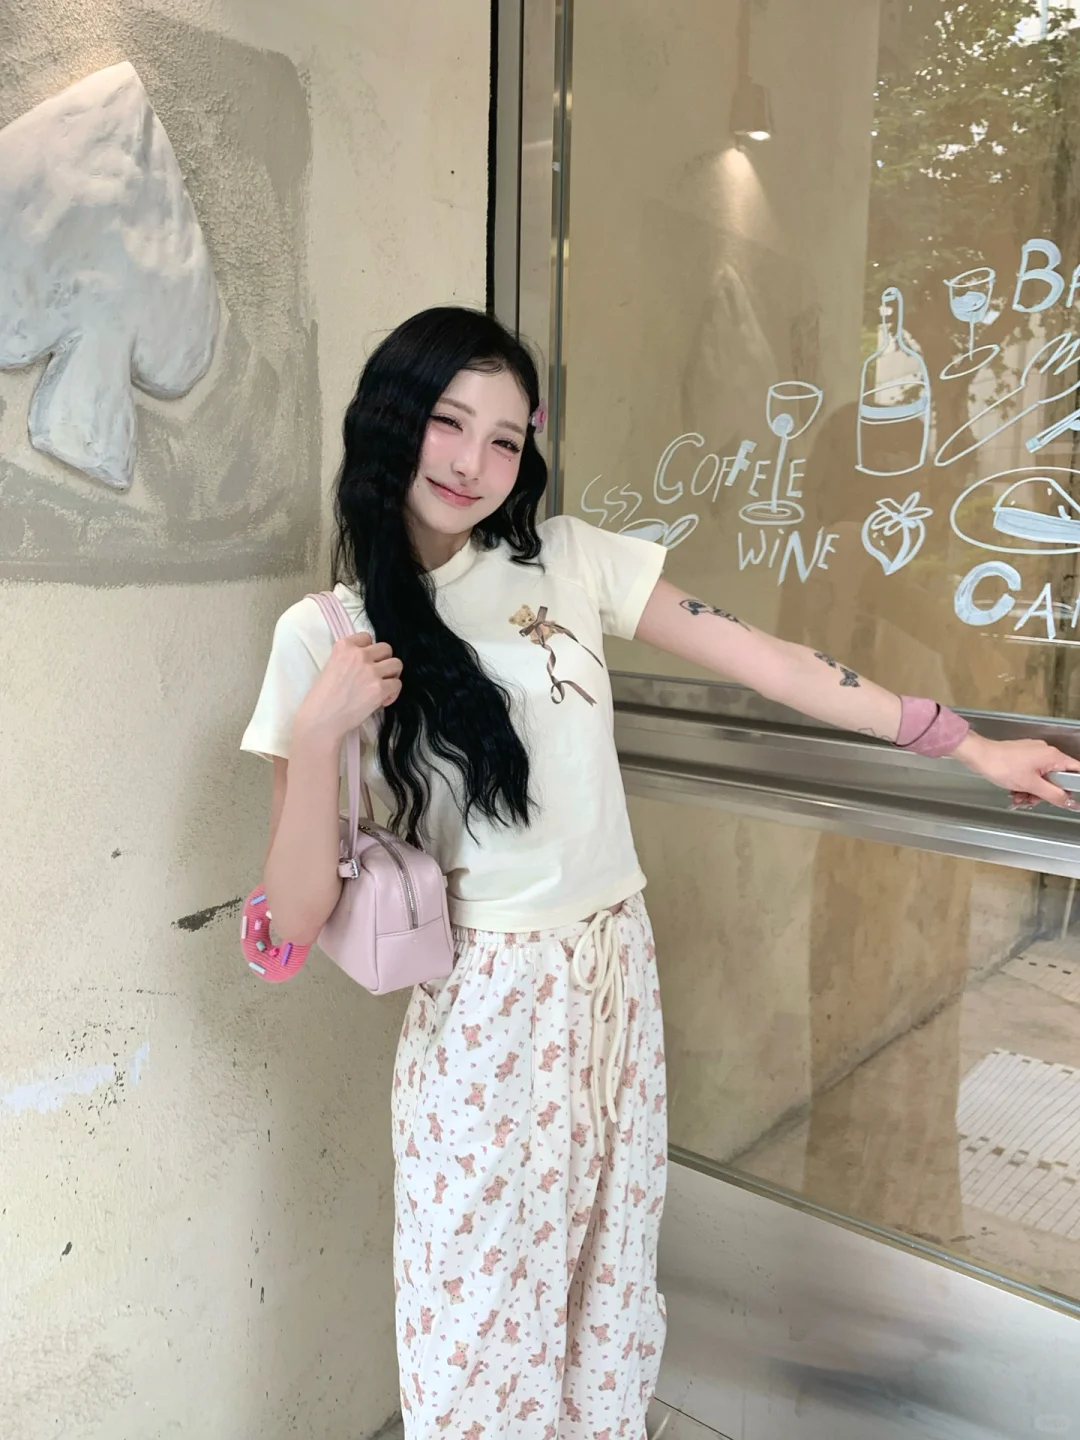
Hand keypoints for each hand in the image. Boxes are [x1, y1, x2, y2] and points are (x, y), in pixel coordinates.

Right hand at [294, 632, 401, 746]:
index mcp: (343, 646)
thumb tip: (369, 662)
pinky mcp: (379, 688)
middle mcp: (359, 655)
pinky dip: (392, 693)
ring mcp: (371, 671)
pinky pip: (397, 684)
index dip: (369, 651)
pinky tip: (382, 700)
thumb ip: (349, 659)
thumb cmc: (322, 698)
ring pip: (397, 664)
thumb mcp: (331, 667)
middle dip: (384, 661)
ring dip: (391, 676)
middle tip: (377, 675)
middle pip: (386, 648)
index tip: (365, 663)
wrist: (321, 719)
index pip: (367, 637)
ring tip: (381, 687)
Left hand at [952, 732, 1079, 809]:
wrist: (979, 756)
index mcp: (1053, 756)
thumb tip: (1071, 802)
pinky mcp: (1023, 758)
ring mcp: (1034, 754)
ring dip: (1032, 791)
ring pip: (1042, 779)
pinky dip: (1024, 785)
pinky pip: (1031, 775)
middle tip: (1032, 800)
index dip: (1074, 786)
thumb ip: (1054, 795)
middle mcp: (1046, 753)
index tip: (1066, 798)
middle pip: (1057, 778)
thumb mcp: (1031, 785)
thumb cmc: (1003, 766)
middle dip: (1045, 793)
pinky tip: (1014, 792)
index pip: (1076, 770)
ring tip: (1018, 797)